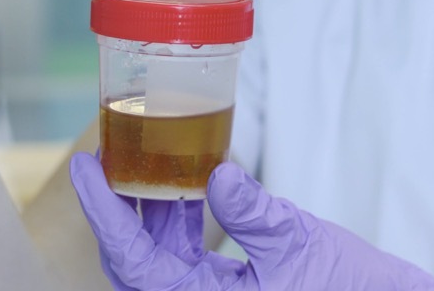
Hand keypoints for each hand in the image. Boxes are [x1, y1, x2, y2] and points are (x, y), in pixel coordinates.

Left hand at [70, 152, 433, 289]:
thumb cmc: (350, 287)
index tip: (83, 167)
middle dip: (120, 207)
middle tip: (104, 155)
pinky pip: (187, 261)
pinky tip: (186, 185)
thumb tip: (216, 174)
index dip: (103, 213)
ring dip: (150, 212)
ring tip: (143, 159)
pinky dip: (179, 224)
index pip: (134, 262)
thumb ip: (253, 211)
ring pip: (161, 259)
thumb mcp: (300, 242)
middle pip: (138, 260)